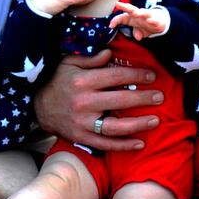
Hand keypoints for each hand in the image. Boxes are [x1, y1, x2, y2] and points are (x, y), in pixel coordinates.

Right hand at [32, 49, 161, 151]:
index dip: (136, 74)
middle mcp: (84, 103)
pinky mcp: (81, 138)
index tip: (152, 75)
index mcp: (83, 82)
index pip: (116, 76)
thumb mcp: (69, 64)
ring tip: (155, 121)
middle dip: (143, 98)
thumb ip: (90, 58)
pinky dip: (123, 145)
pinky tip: (139, 143)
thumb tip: (110, 53)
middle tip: (160, 97)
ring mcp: (83, 123)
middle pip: (120, 101)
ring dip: (138, 125)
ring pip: (115, 126)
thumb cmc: (58, 82)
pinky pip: (105, 144)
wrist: (38, 107)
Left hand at [110, 1, 166, 38]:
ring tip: (135, 13)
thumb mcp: (139, 31)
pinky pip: (153, 20)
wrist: (160, 22)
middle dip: (125, 7)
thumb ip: (136, 33)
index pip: (122, 17)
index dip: (116, 20)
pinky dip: (152, 20)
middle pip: (131, 10)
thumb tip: (137, 37)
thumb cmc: (146, 25)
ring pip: (143, 13)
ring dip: (139, 12)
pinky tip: (149, 21)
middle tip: (118, 4)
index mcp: (132, 17)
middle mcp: (139, 15)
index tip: (110, 26)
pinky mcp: (156, 20)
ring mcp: (147, 16)